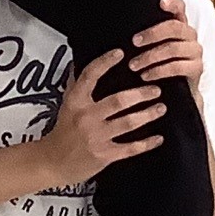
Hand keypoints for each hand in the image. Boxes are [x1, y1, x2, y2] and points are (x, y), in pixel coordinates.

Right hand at [36, 49, 165, 183]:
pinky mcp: (104, 155)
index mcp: (76, 101)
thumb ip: (76, 83)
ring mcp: (96, 137)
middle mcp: (86, 117)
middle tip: (156, 89)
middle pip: (118, 101)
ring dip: (148, 114)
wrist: (53, 162)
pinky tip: (158, 138)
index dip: (105, 62)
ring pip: (128, 122)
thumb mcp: (66, 104)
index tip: (121, 53)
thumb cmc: (63, 131)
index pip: (90, 76)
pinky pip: (130, 148)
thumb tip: (80, 59)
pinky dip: (147, 143)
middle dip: (141, 94)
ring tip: (160, 108)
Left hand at [125, 0, 203, 90]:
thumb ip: (146, 34)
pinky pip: (176, 67)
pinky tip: (145, 75)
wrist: (174, 90)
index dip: (172, 3)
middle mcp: (190, 35)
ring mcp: (195, 51)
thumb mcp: (152, 46)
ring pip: (172, 48)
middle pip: (174, 27)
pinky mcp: (196, 68)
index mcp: (179, 25)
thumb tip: (123, 26)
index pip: (180, 7)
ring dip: (150, 57)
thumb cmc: (158, 64)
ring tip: (133, 65)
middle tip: (134, 42)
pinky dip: (158, 71)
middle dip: (152, 34)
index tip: (160, 3)